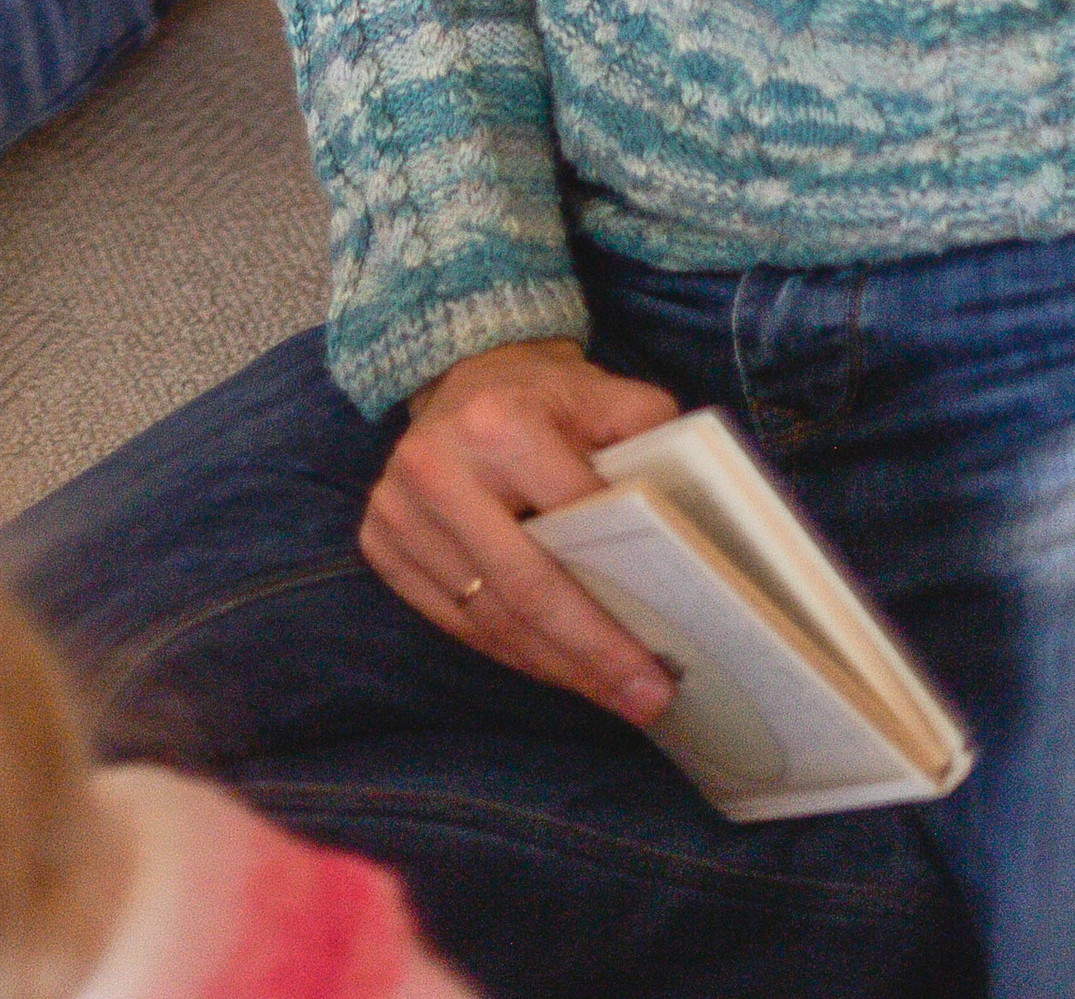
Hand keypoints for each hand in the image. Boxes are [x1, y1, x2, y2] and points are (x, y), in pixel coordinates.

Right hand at [361, 336, 681, 717]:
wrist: (460, 376)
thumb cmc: (544, 397)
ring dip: (556, 668)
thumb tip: (695, 514)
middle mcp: (436, 466)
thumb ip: (651, 435)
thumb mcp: (604, 393)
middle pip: (526, 587)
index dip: (622, 586)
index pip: (572, 520)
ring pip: (489, 618)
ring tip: (612, 696)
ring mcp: (396, 510)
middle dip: (592, 654)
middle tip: (647, 699)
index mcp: (496, 422)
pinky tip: (558, 671)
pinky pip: (455, 622)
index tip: (669, 646)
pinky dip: (511, 654)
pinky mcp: (379, 543)